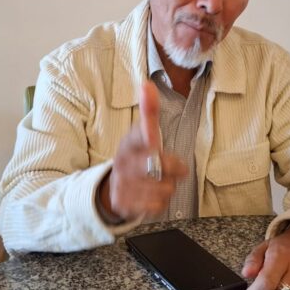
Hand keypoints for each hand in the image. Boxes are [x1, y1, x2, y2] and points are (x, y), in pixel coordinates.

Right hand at [99, 81, 186, 220]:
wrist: (112, 188)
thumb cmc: (135, 156)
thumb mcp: (141, 133)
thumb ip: (148, 110)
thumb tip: (148, 84)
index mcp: (129, 142)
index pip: (142, 133)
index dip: (150, 132)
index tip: (154, 131)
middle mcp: (123, 162)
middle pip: (158, 165)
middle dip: (174, 168)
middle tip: (177, 168)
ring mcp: (122, 184)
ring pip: (163, 188)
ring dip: (168, 186)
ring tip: (159, 181)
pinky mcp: (124, 204)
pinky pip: (157, 206)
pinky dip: (160, 202)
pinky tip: (152, 195)